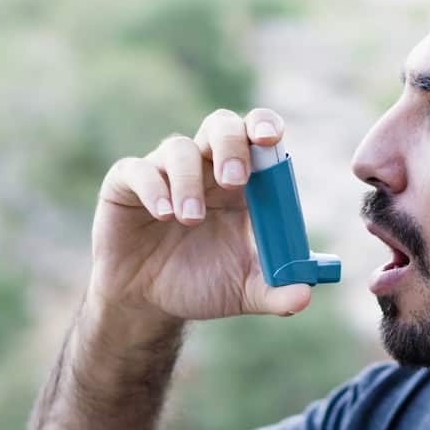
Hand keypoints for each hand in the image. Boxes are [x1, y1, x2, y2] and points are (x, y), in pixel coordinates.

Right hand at [88, 108, 312, 320]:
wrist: (149, 303)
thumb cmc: (202, 284)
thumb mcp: (244, 292)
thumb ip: (275, 292)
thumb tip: (303, 297)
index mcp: (242, 182)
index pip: (256, 135)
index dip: (264, 127)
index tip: (271, 139)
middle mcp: (205, 167)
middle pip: (221, 126)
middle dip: (231, 144)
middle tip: (234, 180)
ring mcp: (165, 172)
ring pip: (179, 148)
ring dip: (189, 180)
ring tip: (190, 219)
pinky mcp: (127, 185)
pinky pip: (138, 169)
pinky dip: (153, 188)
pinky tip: (164, 215)